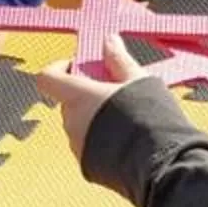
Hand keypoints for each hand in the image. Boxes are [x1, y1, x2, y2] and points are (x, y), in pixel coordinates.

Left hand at [33, 37, 144, 159]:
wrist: (160, 164)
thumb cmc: (148, 117)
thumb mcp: (137, 80)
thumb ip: (118, 59)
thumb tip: (108, 40)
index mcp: (78, 97)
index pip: (48, 78)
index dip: (59, 68)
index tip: (79, 66)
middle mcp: (71, 122)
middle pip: (68, 101)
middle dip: (86, 93)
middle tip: (115, 91)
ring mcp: (77, 146)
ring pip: (80, 124)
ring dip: (95, 117)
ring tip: (126, 118)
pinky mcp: (87, 166)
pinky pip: (88, 145)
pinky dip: (101, 139)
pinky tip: (126, 139)